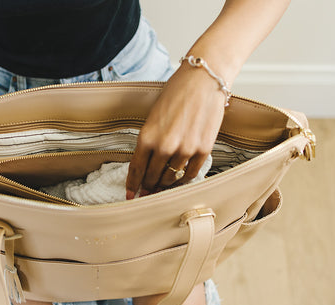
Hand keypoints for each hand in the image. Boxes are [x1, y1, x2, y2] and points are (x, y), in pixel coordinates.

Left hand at [125, 66, 225, 198]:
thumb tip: (146, 164)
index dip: (133, 185)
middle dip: (148, 186)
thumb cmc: (177, 93)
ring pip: (171, 178)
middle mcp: (165, 146)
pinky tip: (180, 177)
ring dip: (165, 183)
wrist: (203, 80)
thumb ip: (148, 141)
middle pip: (153, 177)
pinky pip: (191, 173)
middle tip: (148, 191)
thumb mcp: (153, 116)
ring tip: (163, 184)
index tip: (131, 195)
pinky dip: (184, 178)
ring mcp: (185, 149)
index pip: (136, 169)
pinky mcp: (203, 149)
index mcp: (147, 136)